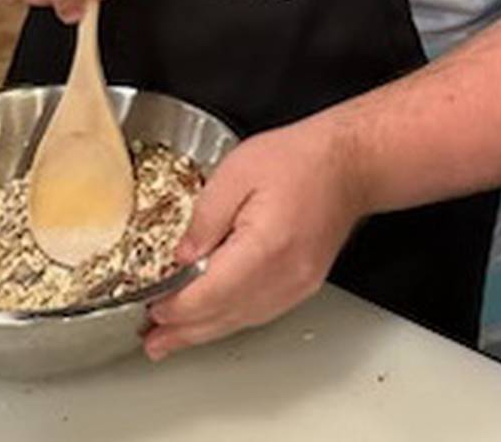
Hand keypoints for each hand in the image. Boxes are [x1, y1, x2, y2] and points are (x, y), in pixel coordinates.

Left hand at [143, 115, 368, 357]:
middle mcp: (284, 275)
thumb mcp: (237, 171)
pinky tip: (215, 320)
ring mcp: (297, 285)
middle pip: (224, 316)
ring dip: (205, 332)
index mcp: (264, 247)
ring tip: (174, 339)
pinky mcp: (303, 284)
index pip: (209, 294)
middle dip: (183, 332)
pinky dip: (232, 320)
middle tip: (152, 342)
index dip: (176, 307)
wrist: (348, 162)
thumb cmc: (300, 159)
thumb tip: (181, 256)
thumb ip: (204, 217)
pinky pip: (260, 313)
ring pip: (242, 320)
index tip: (151, 308)